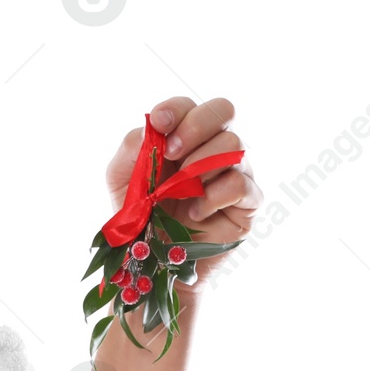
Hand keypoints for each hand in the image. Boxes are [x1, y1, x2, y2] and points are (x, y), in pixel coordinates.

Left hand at [104, 97, 262, 285]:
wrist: (153, 264)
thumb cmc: (140, 218)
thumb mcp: (122, 180)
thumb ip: (132, 147)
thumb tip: (152, 126)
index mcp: (185, 138)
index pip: (191, 106)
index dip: (176, 109)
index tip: (159, 124)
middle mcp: (214, 149)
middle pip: (223, 110)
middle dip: (195, 126)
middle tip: (172, 153)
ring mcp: (235, 173)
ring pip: (234, 145)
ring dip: (201, 164)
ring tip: (180, 190)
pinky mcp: (247, 204)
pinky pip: (241, 184)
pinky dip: (214, 196)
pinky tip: (195, 212)